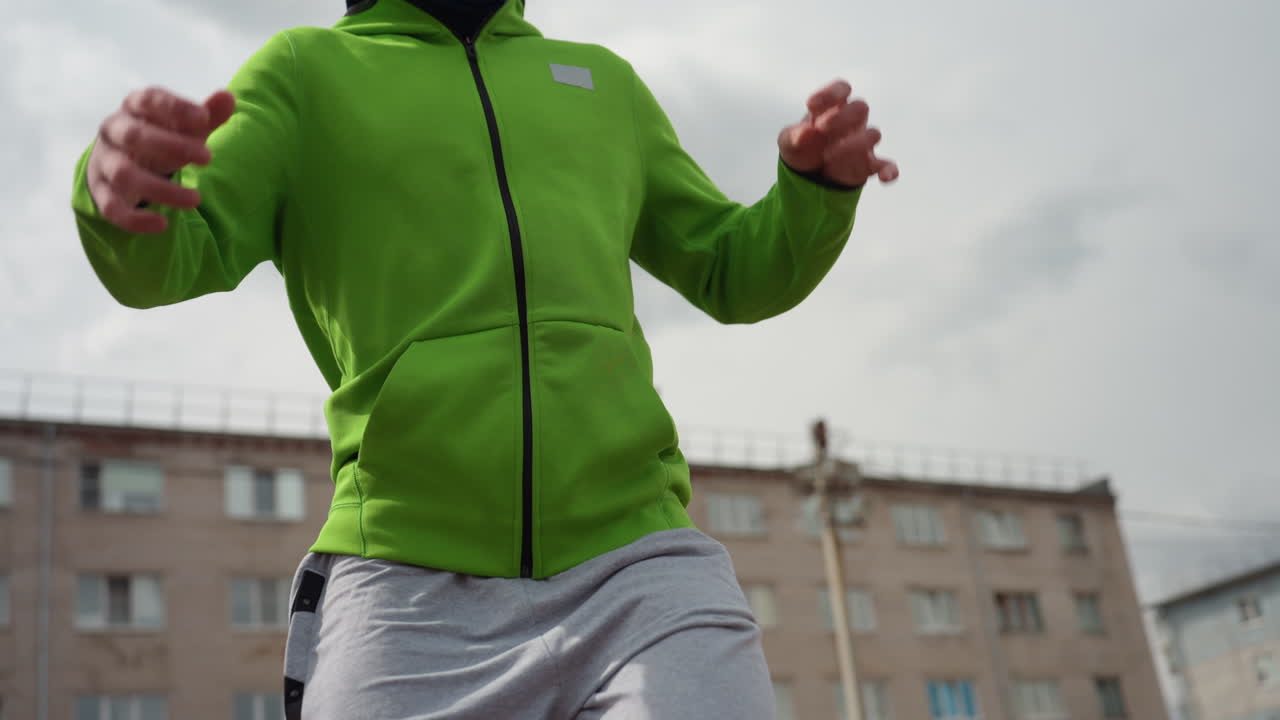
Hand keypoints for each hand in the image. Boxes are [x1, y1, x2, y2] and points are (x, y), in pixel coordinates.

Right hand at [87, 87, 235, 233]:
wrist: (124, 161)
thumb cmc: (162, 139)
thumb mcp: (185, 128)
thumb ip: (207, 116)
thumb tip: (228, 97)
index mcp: (134, 108)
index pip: (149, 100)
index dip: (174, 107)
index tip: (203, 118)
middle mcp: (113, 132)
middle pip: (134, 136)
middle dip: (172, 146)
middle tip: (208, 158)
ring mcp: (104, 162)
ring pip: (124, 174)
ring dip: (161, 189)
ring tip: (196, 199)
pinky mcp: (101, 193)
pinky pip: (112, 208)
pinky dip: (136, 219)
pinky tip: (163, 225)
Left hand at [778, 80, 897, 187]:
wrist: (808, 176)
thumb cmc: (802, 148)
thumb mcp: (788, 142)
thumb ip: (793, 136)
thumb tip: (805, 134)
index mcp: (833, 108)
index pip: (841, 90)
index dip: (830, 93)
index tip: (810, 104)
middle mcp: (852, 121)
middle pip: (860, 107)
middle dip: (842, 116)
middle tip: (822, 127)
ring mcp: (862, 143)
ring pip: (872, 135)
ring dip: (853, 144)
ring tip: (828, 156)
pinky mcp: (868, 165)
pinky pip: (886, 165)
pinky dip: (889, 170)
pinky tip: (885, 176)